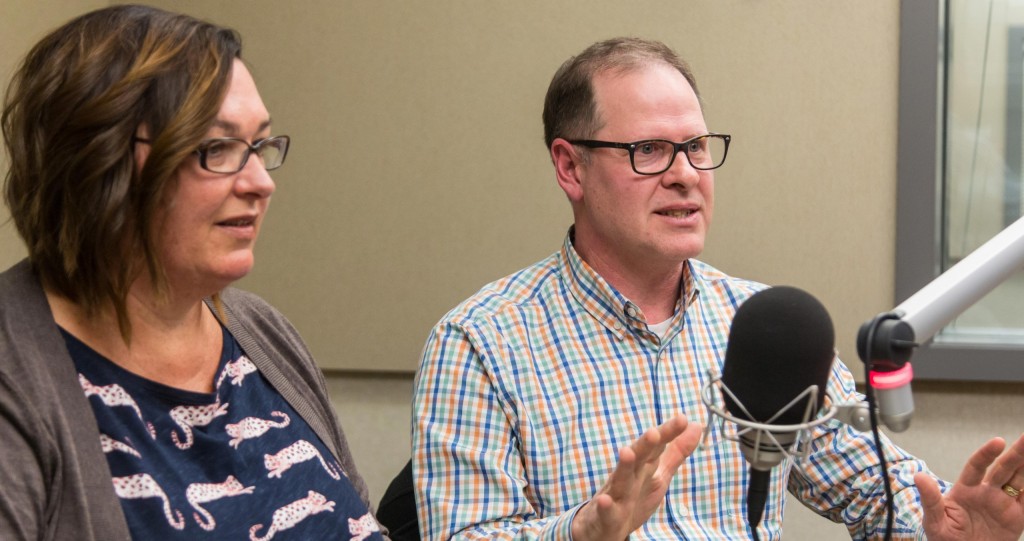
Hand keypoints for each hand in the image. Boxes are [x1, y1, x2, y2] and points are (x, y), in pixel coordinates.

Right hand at [570, 414, 701, 540]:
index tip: (682, 419)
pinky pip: (605, 511)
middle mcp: (629, 476)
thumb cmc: (633, 497)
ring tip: (626, 452)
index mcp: (644, 467)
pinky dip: (605, 506)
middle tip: (654, 432)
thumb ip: (676, 452)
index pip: (657, 447)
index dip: (668, 433)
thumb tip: (696, 425)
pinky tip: (605, 500)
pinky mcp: (606, 516)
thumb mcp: (659, 475)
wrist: (602, 525)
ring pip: (620, 479)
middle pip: (638, 457)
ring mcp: (616, 495)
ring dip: (624, 466)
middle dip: (645, 444)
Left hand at [917, 433, 1023, 540]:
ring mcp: (1003, 504)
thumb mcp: (935, 521)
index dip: (987, 454)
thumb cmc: (945, 539)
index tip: (998, 442)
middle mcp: (986, 493)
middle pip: (1003, 469)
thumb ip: (931, 499)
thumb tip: (919, 477)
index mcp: (966, 490)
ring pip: (1018, 480)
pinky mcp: (1016, 518)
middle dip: (1015, 453)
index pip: (977, 466)